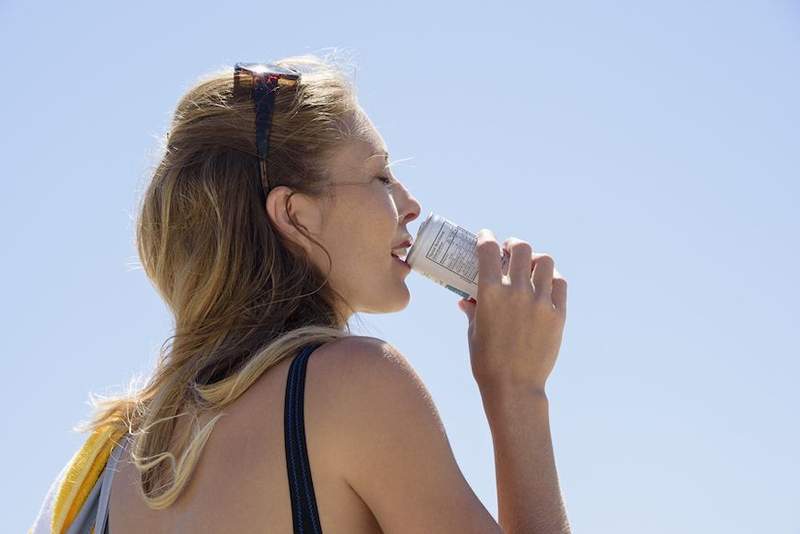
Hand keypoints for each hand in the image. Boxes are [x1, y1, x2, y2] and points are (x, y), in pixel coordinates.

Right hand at [457, 230, 567, 392]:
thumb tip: (465, 300)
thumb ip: (472, 310)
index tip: (486, 237)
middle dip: (514, 245)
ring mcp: (540, 301)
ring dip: (536, 259)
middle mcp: (517, 291)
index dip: (486, 238)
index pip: (489, 249)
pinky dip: (552, 278)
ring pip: (545, 261)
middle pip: (521, 248)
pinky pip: (560, 284)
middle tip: (511, 250)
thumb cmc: (487, 361)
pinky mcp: (557, 314)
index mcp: (490, 292)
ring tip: (531, 266)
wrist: (514, 387)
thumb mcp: (474, 332)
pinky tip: (545, 284)